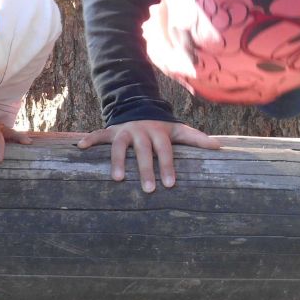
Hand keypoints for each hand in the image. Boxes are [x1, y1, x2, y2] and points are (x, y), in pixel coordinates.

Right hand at [77, 119, 221, 192]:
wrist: (138, 109)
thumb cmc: (161, 128)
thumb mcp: (178, 131)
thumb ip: (196, 139)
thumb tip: (219, 147)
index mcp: (158, 133)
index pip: (164, 151)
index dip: (167, 166)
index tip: (170, 184)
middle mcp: (141, 131)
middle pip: (143, 152)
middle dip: (145, 170)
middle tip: (148, 190)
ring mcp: (124, 131)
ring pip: (119, 146)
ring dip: (117, 161)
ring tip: (117, 179)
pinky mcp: (110, 131)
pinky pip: (98, 134)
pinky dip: (89, 140)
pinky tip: (80, 147)